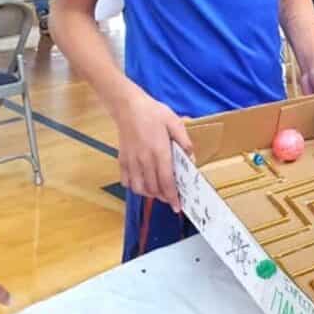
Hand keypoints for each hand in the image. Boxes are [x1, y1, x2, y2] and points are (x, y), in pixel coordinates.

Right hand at [114, 92, 192, 213]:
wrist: (128, 107)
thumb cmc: (154, 113)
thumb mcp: (174, 122)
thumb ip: (184, 141)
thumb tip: (191, 158)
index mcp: (159, 151)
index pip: (166, 181)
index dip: (172, 196)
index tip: (177, 206)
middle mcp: (144, 160)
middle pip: (153, 188)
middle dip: (163, 197)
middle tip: (171, 199)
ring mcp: (131, 161)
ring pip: (139, 187)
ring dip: (150, 194)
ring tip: (159, 193)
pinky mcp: (122, 159)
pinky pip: (126, 180)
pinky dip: (135, 186)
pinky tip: (142, 184)